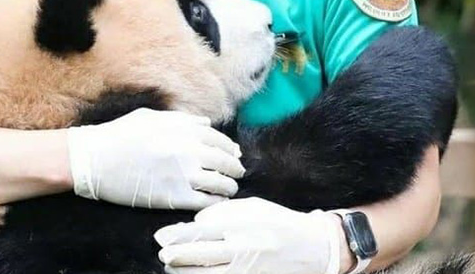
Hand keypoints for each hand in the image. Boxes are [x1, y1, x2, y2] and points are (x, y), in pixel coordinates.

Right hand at [66, 107, 243, 209]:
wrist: (93, 158)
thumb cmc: (119, 134)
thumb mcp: (153, 117)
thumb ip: (184, 120)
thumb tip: (207, 124)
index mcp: (186, 130)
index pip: (221, 141)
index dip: (230, 150)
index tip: (233, 155)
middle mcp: (189, 150)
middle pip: (226, 162)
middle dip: (234, 169)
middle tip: (237, 173)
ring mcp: (183, 174)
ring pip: (220, 184)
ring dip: (228, 187)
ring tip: (228, 189)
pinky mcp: (173, 196)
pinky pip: (205, 202)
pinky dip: (215, 203)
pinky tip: (215, 202)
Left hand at [154, 197, 341, 273]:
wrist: (313, 248)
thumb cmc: (281, 223)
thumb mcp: (254, 207)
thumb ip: (223, 212)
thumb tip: (195, 222)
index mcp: (239, 225)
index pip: (197, 232)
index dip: (174, 236)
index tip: (161, 237)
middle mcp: (239, 249)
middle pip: (193, 256)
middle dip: (172, 256)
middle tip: (165, 253)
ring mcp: (243, 269)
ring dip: (182, 271)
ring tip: (174, 265)